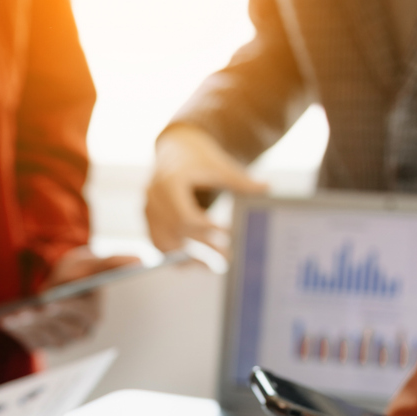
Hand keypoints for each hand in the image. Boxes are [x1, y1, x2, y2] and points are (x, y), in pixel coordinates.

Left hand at [0, 247, 138, 350]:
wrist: (67, 283)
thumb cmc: (82, 272)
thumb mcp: (95, 263)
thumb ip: (114, 262)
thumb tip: (138, 260)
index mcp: (95, 313)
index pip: (81, 312)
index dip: (63, 308)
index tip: (47, 302)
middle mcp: (83, 332)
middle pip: (61, 328)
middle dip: (40, 319)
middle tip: (21, 312)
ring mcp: (65, 340)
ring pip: (45, 337)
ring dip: (26, 328)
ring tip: (10, 317)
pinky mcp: (48, 344)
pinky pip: (33, 342)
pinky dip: (18, 333)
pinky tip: (5, 323)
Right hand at [145, 124, 264, 253]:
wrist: (176, 148)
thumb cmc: (198, 156)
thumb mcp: (220, 166)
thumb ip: (241, 181)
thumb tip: (268, 188)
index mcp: (169, 182)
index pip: (185, 217)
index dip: (207, 231)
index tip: (229, 234)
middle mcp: (153, 197)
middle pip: (178, 233)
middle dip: (203, 247)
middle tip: (227, 257)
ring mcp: (148, 210)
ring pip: (164, 244)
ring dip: (187, 258)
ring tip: (211, 267)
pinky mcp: (149, 220)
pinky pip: (159, 244)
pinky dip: (176, 255)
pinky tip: (196, 262)